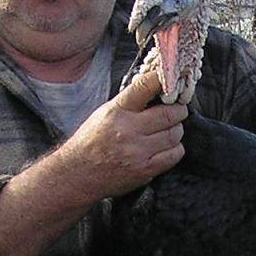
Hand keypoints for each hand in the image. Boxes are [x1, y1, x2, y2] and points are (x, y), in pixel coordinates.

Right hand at [53, 69, 186, 201]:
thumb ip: (129, 102)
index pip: (145, 86)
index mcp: (116, 111)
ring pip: (175, 134)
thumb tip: (156, 89)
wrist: (77, 175)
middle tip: (178, 109)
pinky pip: (174, 154)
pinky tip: (167, 146)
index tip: (172, 80)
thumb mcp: (104, 113)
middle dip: (178, 110)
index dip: (163, 80)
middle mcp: (128, 130)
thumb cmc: (90, 142)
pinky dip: (175, 148)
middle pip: (169, 114)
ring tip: (170, 129)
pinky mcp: (145, 169)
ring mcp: (138, 151)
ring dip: (177, 129)